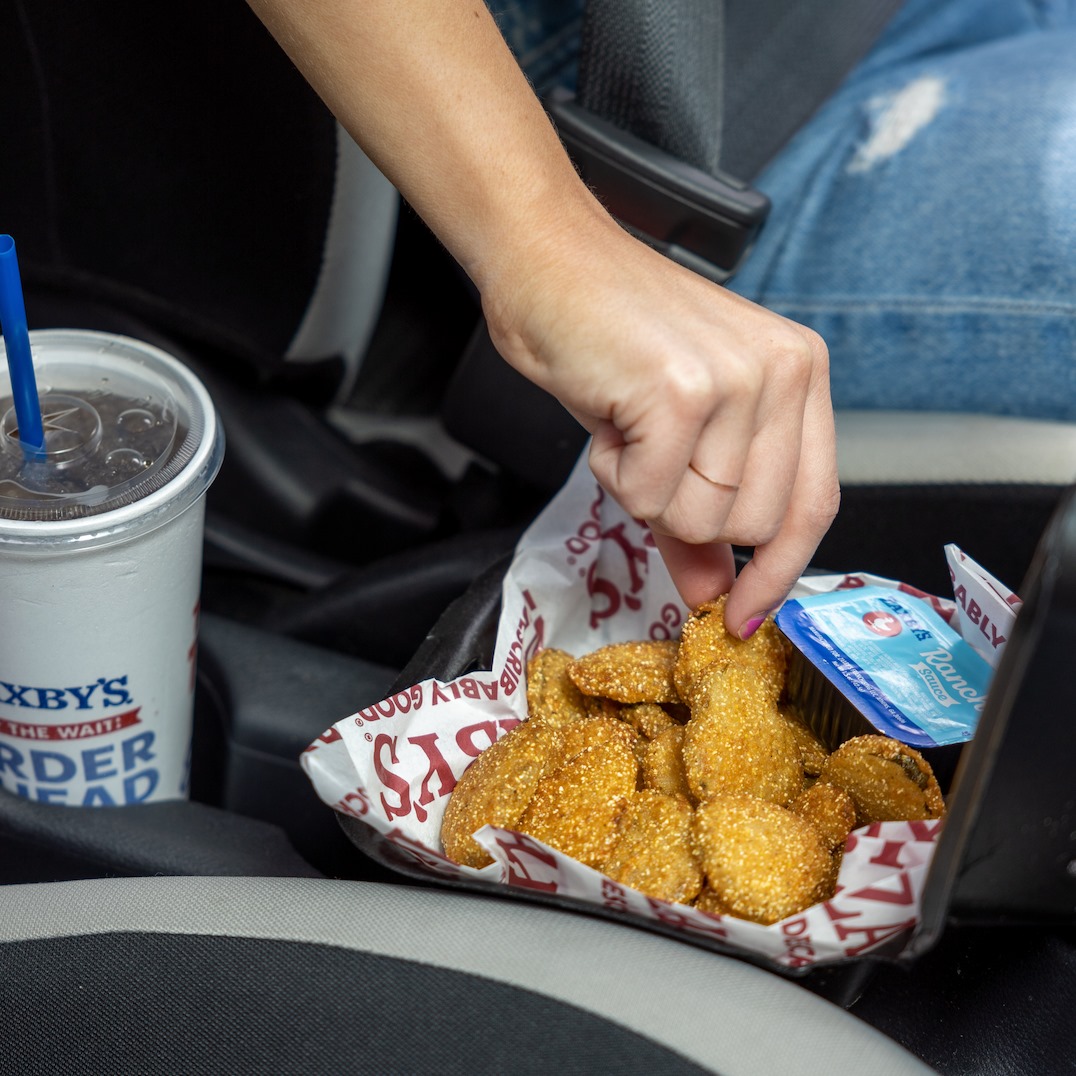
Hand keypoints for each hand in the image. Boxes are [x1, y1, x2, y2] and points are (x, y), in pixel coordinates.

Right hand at [484, 207, 839, 637]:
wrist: (546, 260)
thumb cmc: (611, 336)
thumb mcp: (677, 428)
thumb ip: (701, 518)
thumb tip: (715, 597)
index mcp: (801, 373)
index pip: (813, 504)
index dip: (777, 571)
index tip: (743, 613)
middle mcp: (784, 371)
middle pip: (750, 525)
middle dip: (683, 511)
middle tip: (648, 453)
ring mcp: (737, 379)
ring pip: (702, 518)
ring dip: (645, 491)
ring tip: (628, 427)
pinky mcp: (680, 391)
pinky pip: (648, 494)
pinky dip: (613, 473)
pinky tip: (609, 419)